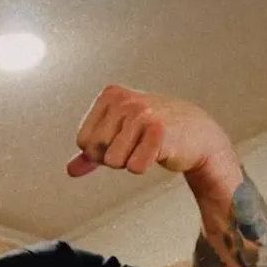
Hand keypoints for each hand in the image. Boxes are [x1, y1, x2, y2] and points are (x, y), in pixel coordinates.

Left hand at [66, 85, 233, 177]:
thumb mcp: (118, 135)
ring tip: (147, 146)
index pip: (83, 140)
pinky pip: (135, 167)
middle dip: (114, 156)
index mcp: (110, 96)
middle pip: (96, 150)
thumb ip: (92, 151)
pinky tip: (159, 151)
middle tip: (137, 144)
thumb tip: (70, 171)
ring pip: (114, 161)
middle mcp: (125, 101)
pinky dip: (145, 166)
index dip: (100, 150)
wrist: (196, 132)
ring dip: (130, 161)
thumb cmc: (151, 132)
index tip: (122, 139)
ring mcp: (142, 114)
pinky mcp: (159, 132)